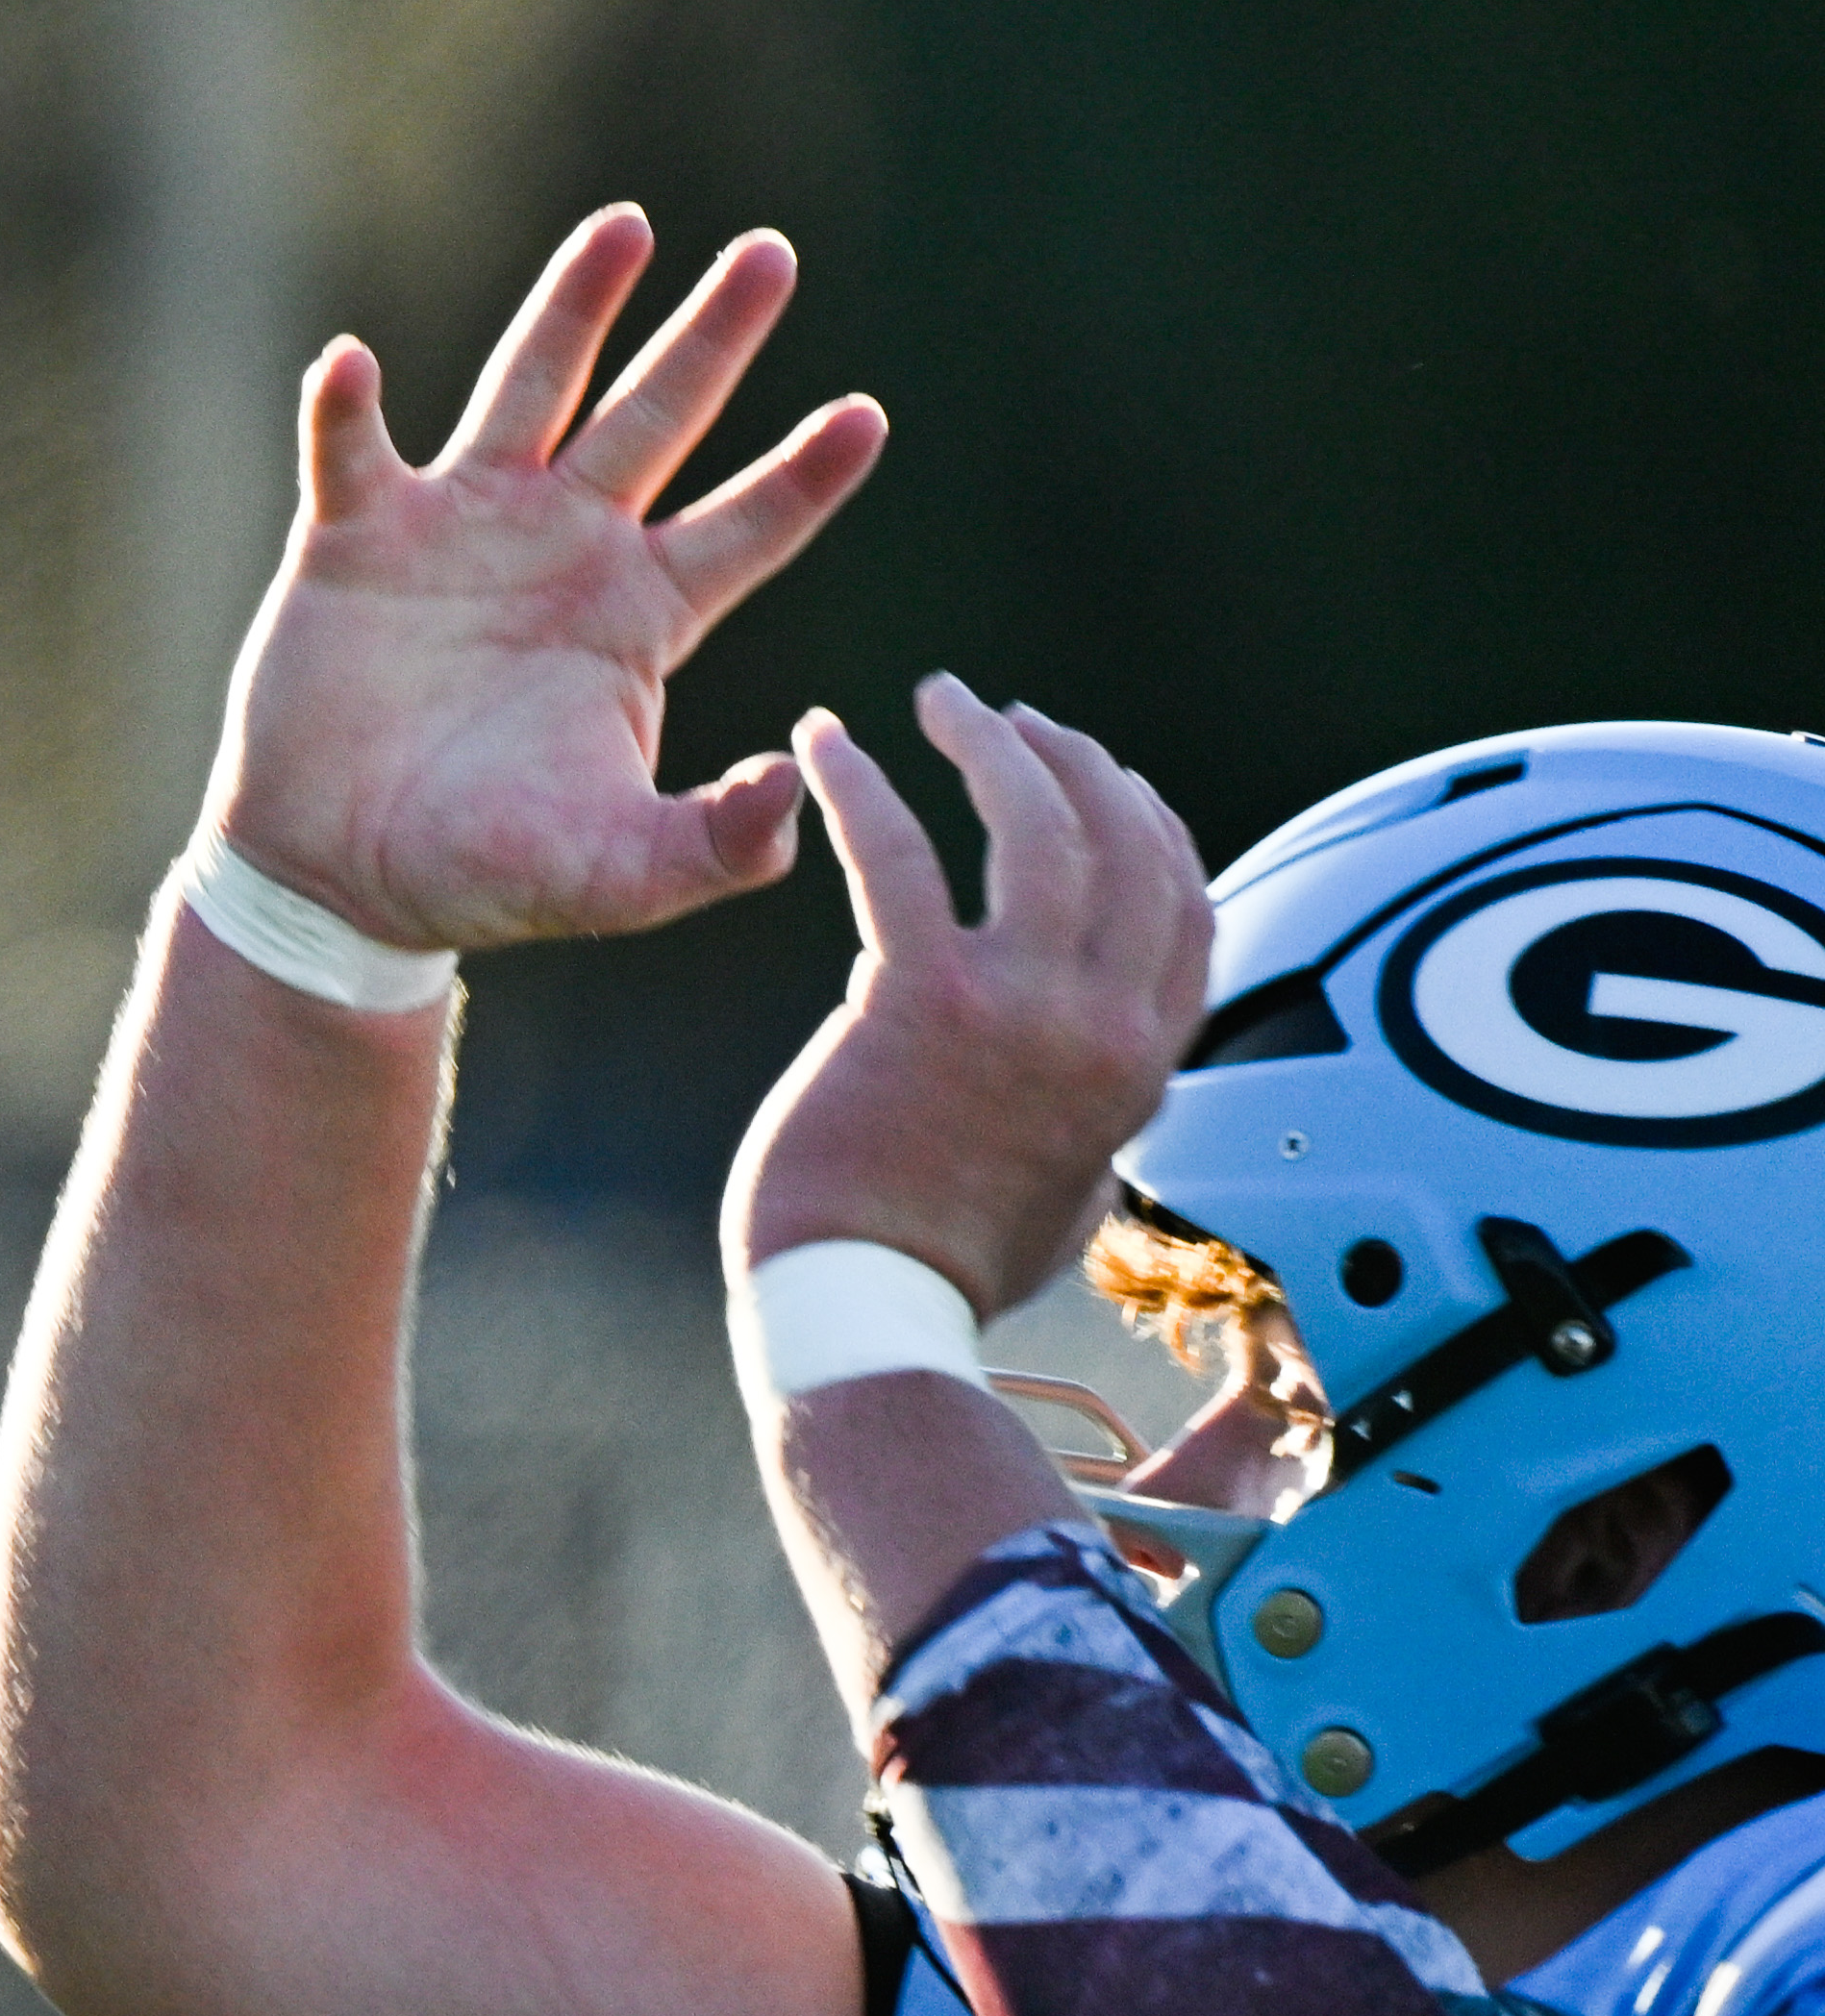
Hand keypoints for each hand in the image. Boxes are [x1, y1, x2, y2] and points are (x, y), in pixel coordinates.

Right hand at [212, 208, 884, 951]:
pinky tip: (353, 363)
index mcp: (637, 618)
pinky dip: (348, 408)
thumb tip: (794, 793)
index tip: (868, 417)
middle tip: (774, 254)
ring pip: (531, 391)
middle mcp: (563, 550)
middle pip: (658, 419)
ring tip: (627, 224)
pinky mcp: (356, 542)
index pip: (745, 527)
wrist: (337, 882)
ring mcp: (460, 533)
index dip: (804, 476)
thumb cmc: (480, 877)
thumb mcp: (617, 876)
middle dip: (714, 338)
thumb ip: (712, 846)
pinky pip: (353, 453)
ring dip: (573, 309)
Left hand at [727, 677, 1213, 1315]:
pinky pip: (899, 858)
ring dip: (994, 746)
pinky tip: (828, 738)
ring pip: (1039, 827)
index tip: (1103, 778)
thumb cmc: (940, 1268)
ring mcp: (1022, 1012)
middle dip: (1075, 762)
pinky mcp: (917, 1004)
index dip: (1150, 823)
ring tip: (944, 702)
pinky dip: (863, 787)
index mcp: (1144, 1066)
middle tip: (1009, 721)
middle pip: (1128, 842)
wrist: (865, 1314)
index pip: (1188, 905)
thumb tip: (1076, 1091)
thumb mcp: (1067, 1190)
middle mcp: (1105, 1028)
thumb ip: (1087, 1120)